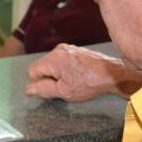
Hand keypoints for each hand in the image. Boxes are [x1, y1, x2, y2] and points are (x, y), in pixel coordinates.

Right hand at [25, 44, 141, 101]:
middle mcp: (59, 50)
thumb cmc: (90, 83)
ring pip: (53, 65)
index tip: (53, 89)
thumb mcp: (64, 92)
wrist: (114, 74)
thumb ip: (43, 90)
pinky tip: (79, 77)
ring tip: (74, 82)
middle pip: (42, 67)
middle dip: (49, 78)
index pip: (32, 71)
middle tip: (65, 87)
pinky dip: (67, 71)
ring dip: (59, 75)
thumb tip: (28, 90)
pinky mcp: (76, 51)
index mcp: (53, 59)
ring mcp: (68, 49)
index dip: (39, 83)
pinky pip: (63, 62)